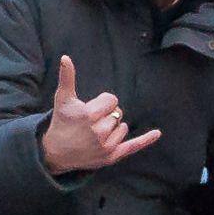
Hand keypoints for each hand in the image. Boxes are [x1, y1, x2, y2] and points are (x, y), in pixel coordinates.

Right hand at [40, 56, 160, 175]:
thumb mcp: (63, 99)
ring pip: (123, 127)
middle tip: (91, 123)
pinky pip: (132, 146)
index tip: (91, 109)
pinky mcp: (111, 157)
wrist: (56, 153)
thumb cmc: (61, 122)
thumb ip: (67, 77)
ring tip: (96, 133)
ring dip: (113, 127)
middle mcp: (99, 131)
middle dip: (106, 115)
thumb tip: (66, 57)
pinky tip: (157, 133)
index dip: (103, 102)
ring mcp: (106, 146)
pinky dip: (145, 140)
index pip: (112, 100)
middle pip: (117, 113)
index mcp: (89, 114)